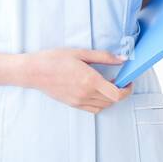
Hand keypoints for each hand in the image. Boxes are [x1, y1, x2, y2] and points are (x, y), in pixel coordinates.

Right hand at [19, 47, 133, 113]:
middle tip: (120, 79)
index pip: (117, 94)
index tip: (129, 80)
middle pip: (112, 101)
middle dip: (121, 91)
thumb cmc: (54, 59)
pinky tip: (96, 90)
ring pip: (103, 106)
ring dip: (111, 98)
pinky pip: (93, 109)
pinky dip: (100, 102)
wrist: (33, 71)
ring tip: (108, 84)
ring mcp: (78, 101)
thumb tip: (122, 59)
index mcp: (89, 80)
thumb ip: (104, 56)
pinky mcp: (73, 104)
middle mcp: (85, 94)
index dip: (127, 89)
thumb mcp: (81, 53)